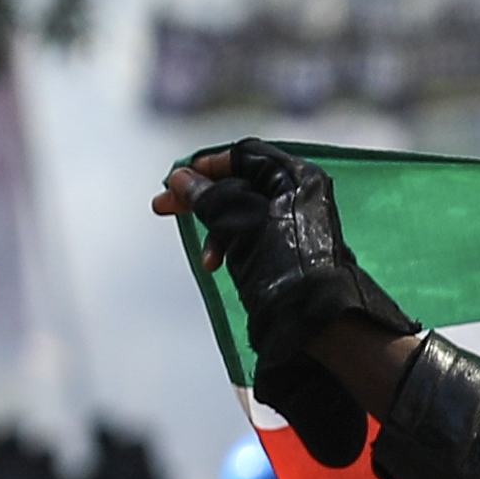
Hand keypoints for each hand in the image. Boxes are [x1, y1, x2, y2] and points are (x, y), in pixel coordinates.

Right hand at [159, 143, 414, 472]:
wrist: (316, 321)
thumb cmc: (283, 266)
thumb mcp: (240, 224)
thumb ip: (210, 197)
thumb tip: (181, 178)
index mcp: (296, 178)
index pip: (244, 157)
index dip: (208, 166)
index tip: (178, 180)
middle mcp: (298, 196)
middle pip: (238, 185)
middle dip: (200, 200)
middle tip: (163, 208)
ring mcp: (293, 225)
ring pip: (240, 215)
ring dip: (215, 232)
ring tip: (207, 259)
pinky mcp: (286, 252)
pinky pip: (249, 238)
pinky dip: (229, 248)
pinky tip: (217, 266)